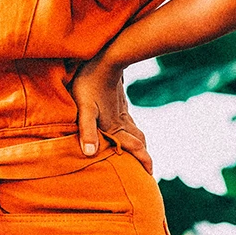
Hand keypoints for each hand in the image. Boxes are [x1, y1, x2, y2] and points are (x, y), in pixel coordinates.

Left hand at [71, 58, 152, 174]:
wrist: (104, 60)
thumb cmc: (90, 85)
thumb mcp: (85, 109)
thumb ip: (87, 131)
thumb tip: (89, 154)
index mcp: (115, 126)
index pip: (134, 148)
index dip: (143, 161)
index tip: (150, 174)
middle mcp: (122, 121)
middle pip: (138, 141)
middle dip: (143, 155)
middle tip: (147, 168)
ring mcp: (122, 110)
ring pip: (135, 130)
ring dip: (139, 142)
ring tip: (139, 151)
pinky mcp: (118, 101)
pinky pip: (128, 120)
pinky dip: (131, 129)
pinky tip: (126, 126)